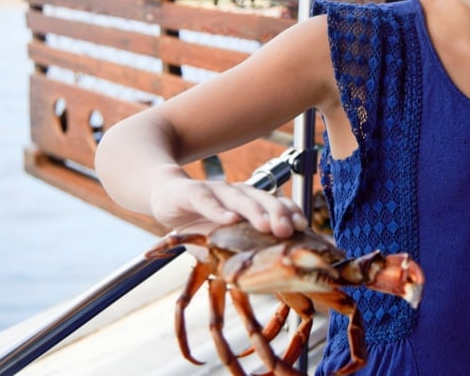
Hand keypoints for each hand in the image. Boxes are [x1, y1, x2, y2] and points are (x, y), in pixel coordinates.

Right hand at [150, 177, 306, 237]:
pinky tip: (228, 220)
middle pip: (263, 200)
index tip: (303, 227)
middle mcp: (238, 194)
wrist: (166, 196)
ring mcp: (217, 191)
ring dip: (254, 212)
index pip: (277, 204)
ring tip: (265, 225)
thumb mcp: (224, 239)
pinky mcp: (193, 192)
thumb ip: (241, 252)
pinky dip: (218, 211)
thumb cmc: (200, 221)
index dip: (291, 213)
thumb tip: (269, 279)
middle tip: (288, 230)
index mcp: (251, 203)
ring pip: (240, 199)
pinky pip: (207, 201)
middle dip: (278, 214)